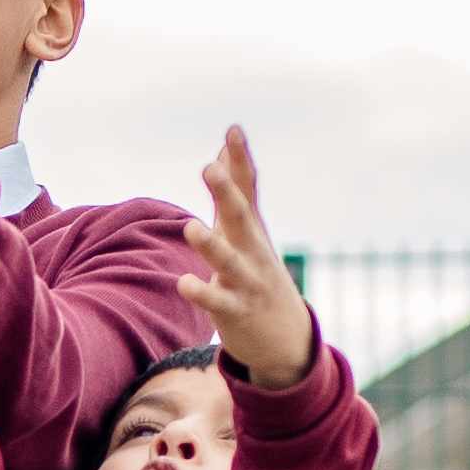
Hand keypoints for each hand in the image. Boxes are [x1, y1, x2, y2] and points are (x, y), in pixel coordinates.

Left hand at [181, 126, 316, 388]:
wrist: (287, 338)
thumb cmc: (258, 275)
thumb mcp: (248, 233)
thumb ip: (233, 193)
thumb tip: (222, 150)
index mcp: (251, 229)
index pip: (248, 189)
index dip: (240, 161)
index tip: (233, 130)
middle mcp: (253, 250)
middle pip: (240, 217)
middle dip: (226, 192)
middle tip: (210, 168)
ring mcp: (247, 281)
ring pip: (228, 260)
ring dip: (210, 245)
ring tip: (192, 227)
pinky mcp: (236, 311)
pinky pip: (217, 301)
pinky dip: (201, 292)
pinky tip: (183, 283)